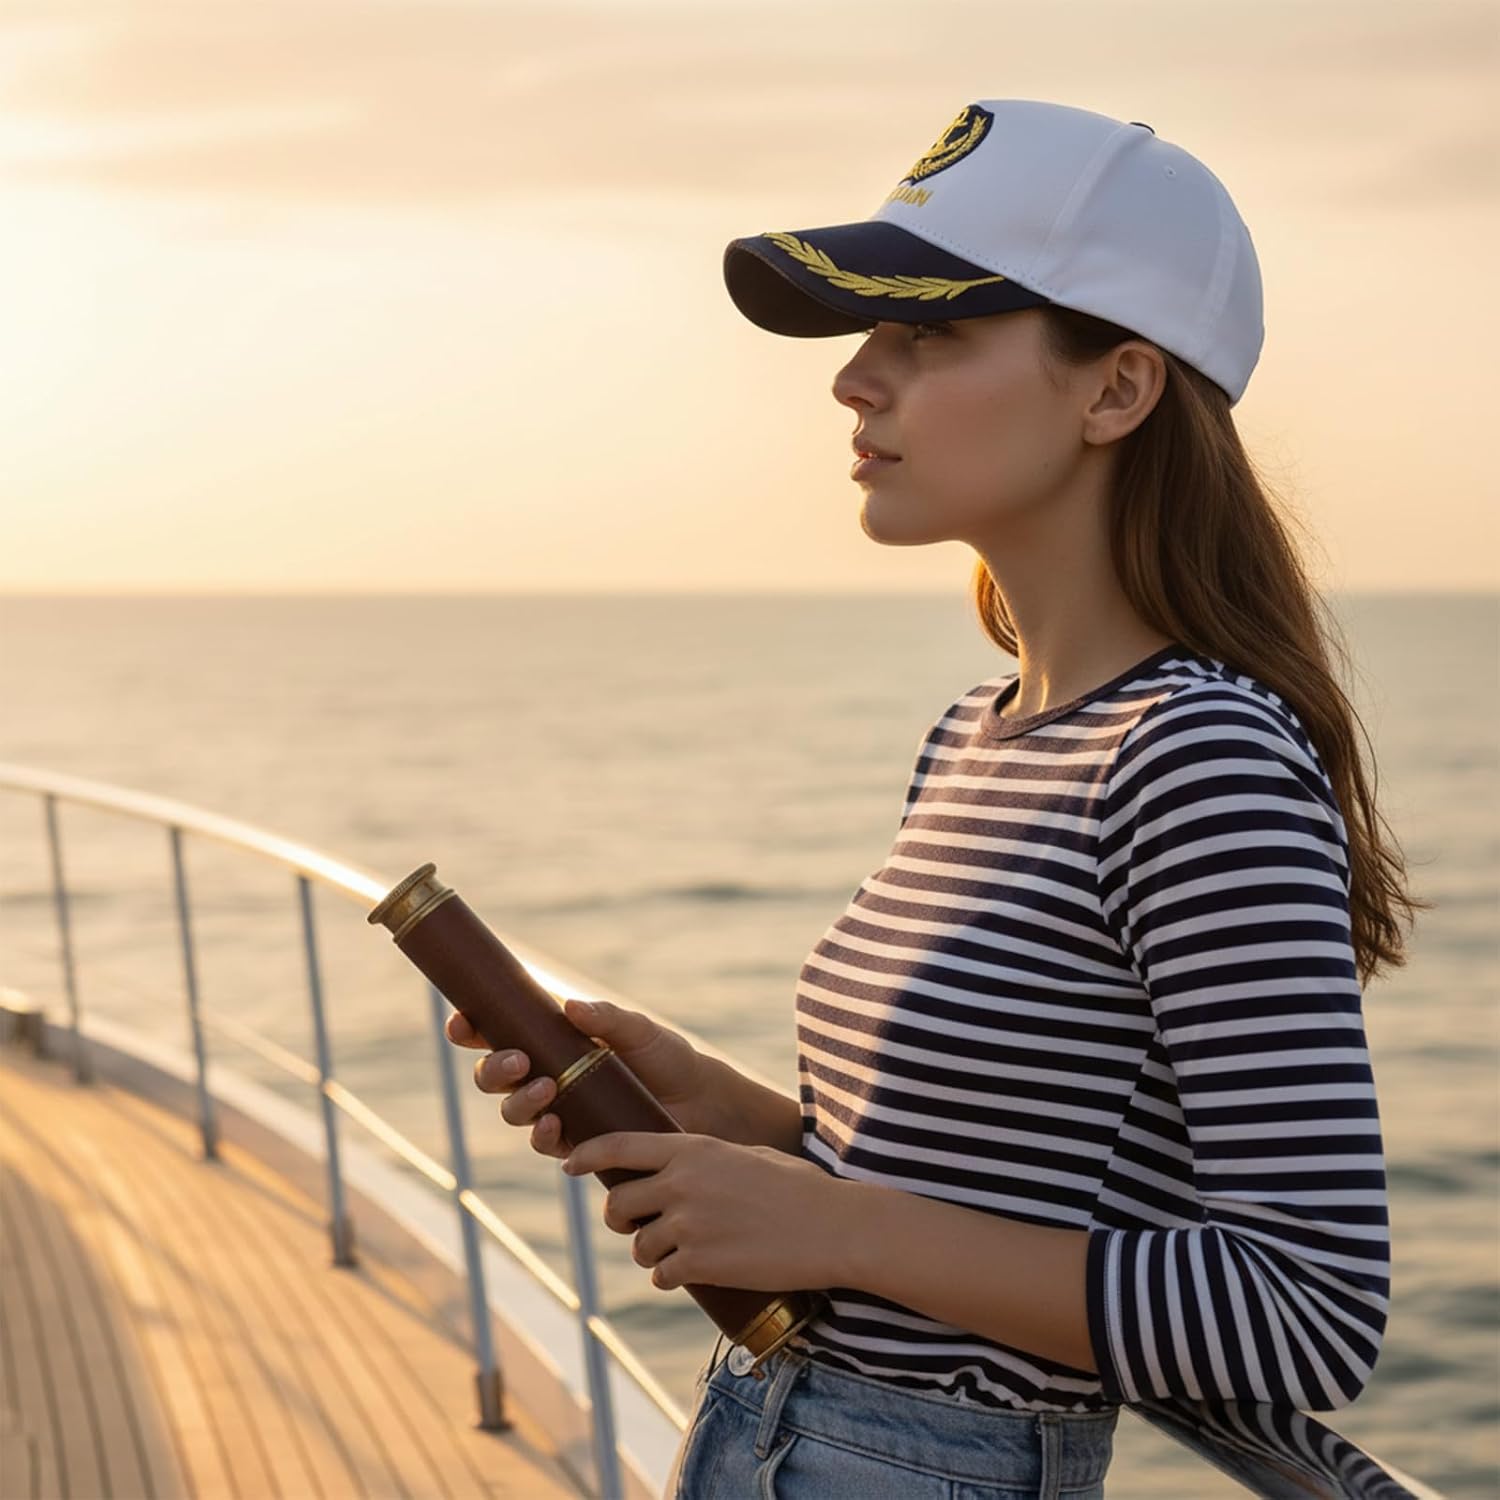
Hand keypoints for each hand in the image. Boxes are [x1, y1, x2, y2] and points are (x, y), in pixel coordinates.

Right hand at [446, 997, 719, 1158]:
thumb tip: (571, 1006)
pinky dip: (543, 1134)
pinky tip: (555, 1124)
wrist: (699, 1103)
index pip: (498, 1032)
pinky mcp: (576, 1143)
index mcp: (551, 1040)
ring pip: (512, 1111)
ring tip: (547, 1089)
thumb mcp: (638, 1030)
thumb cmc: (666, 1058)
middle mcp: (545, 1075)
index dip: (471, 1028)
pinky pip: (544, 1143)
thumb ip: (607, 1018)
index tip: (462, 1023)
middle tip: (519, 1060)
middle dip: (494, 1068)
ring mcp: (557, 1110)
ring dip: (519, 1102)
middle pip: (493, 1076)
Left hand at [560, 1131, 854, 1292]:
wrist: (832, 1228)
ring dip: (651, 1252)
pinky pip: (661, 1274)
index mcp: (692, 1148)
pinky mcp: (699, 1264)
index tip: (571, 1163)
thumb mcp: (747, 1156)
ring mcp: (688, 1224)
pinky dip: (670, 1276)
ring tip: (679, 1253)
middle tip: (638, 1225)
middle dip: (622, 1218)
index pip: (619, 1145)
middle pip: (619, 1202)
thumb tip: (680, 1169)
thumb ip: (706, 1160)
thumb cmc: (799, 1188)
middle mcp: (681, 1183)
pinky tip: (690, 1273)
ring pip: (639, 1244)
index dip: (588, 1154)